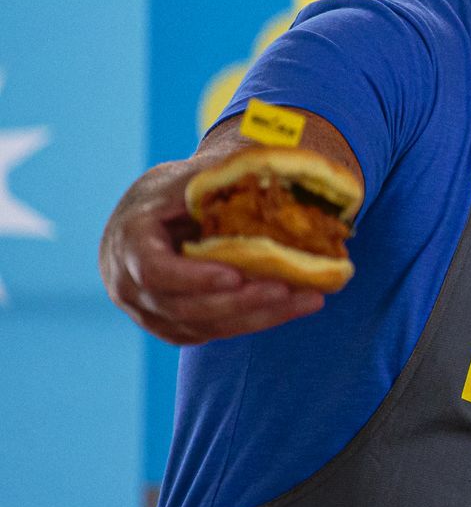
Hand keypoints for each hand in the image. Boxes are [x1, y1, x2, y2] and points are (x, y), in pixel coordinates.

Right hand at [99, 157, 325, 344]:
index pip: (154, 270)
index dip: (193, 278)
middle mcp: (128, 281)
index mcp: (129, 237)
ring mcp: (147, 308)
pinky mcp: (170, 323)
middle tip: (285, 291)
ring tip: (306, 299)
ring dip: (255, 316)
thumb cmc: (182, 186)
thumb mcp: (194, 175)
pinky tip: (290, 306)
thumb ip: (220, 181)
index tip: (235, 276)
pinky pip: (210, 331)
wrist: (162, 210)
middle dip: (237, 302)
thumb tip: (272, 176)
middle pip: (182, 306)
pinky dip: (251, 321)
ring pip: (201, 325)